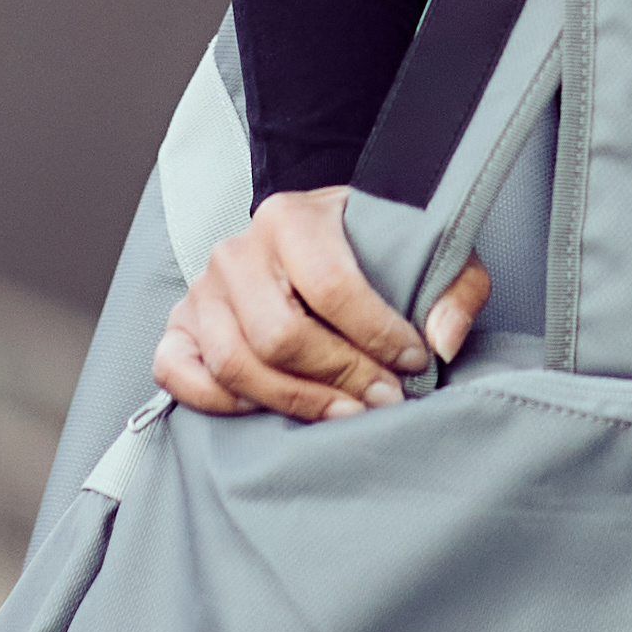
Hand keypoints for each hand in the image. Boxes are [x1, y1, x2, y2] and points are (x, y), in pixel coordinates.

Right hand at [152, 187, 494, 420]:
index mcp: (291, 218)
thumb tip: (442, 340)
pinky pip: (179, 374)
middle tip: (384, 399)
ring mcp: (202, 291)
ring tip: (345, 413)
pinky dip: (219, 402)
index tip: (413, 361)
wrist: (315, 240)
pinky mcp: (181, 327)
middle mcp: (237, 251)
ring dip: (294, 401)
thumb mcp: (425, 253)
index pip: (330, 287)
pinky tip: (271, 410)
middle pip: (280, 335)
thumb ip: (453, 288)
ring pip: (234, 363)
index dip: (376, 335)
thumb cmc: (367, 252)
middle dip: (340, 377)